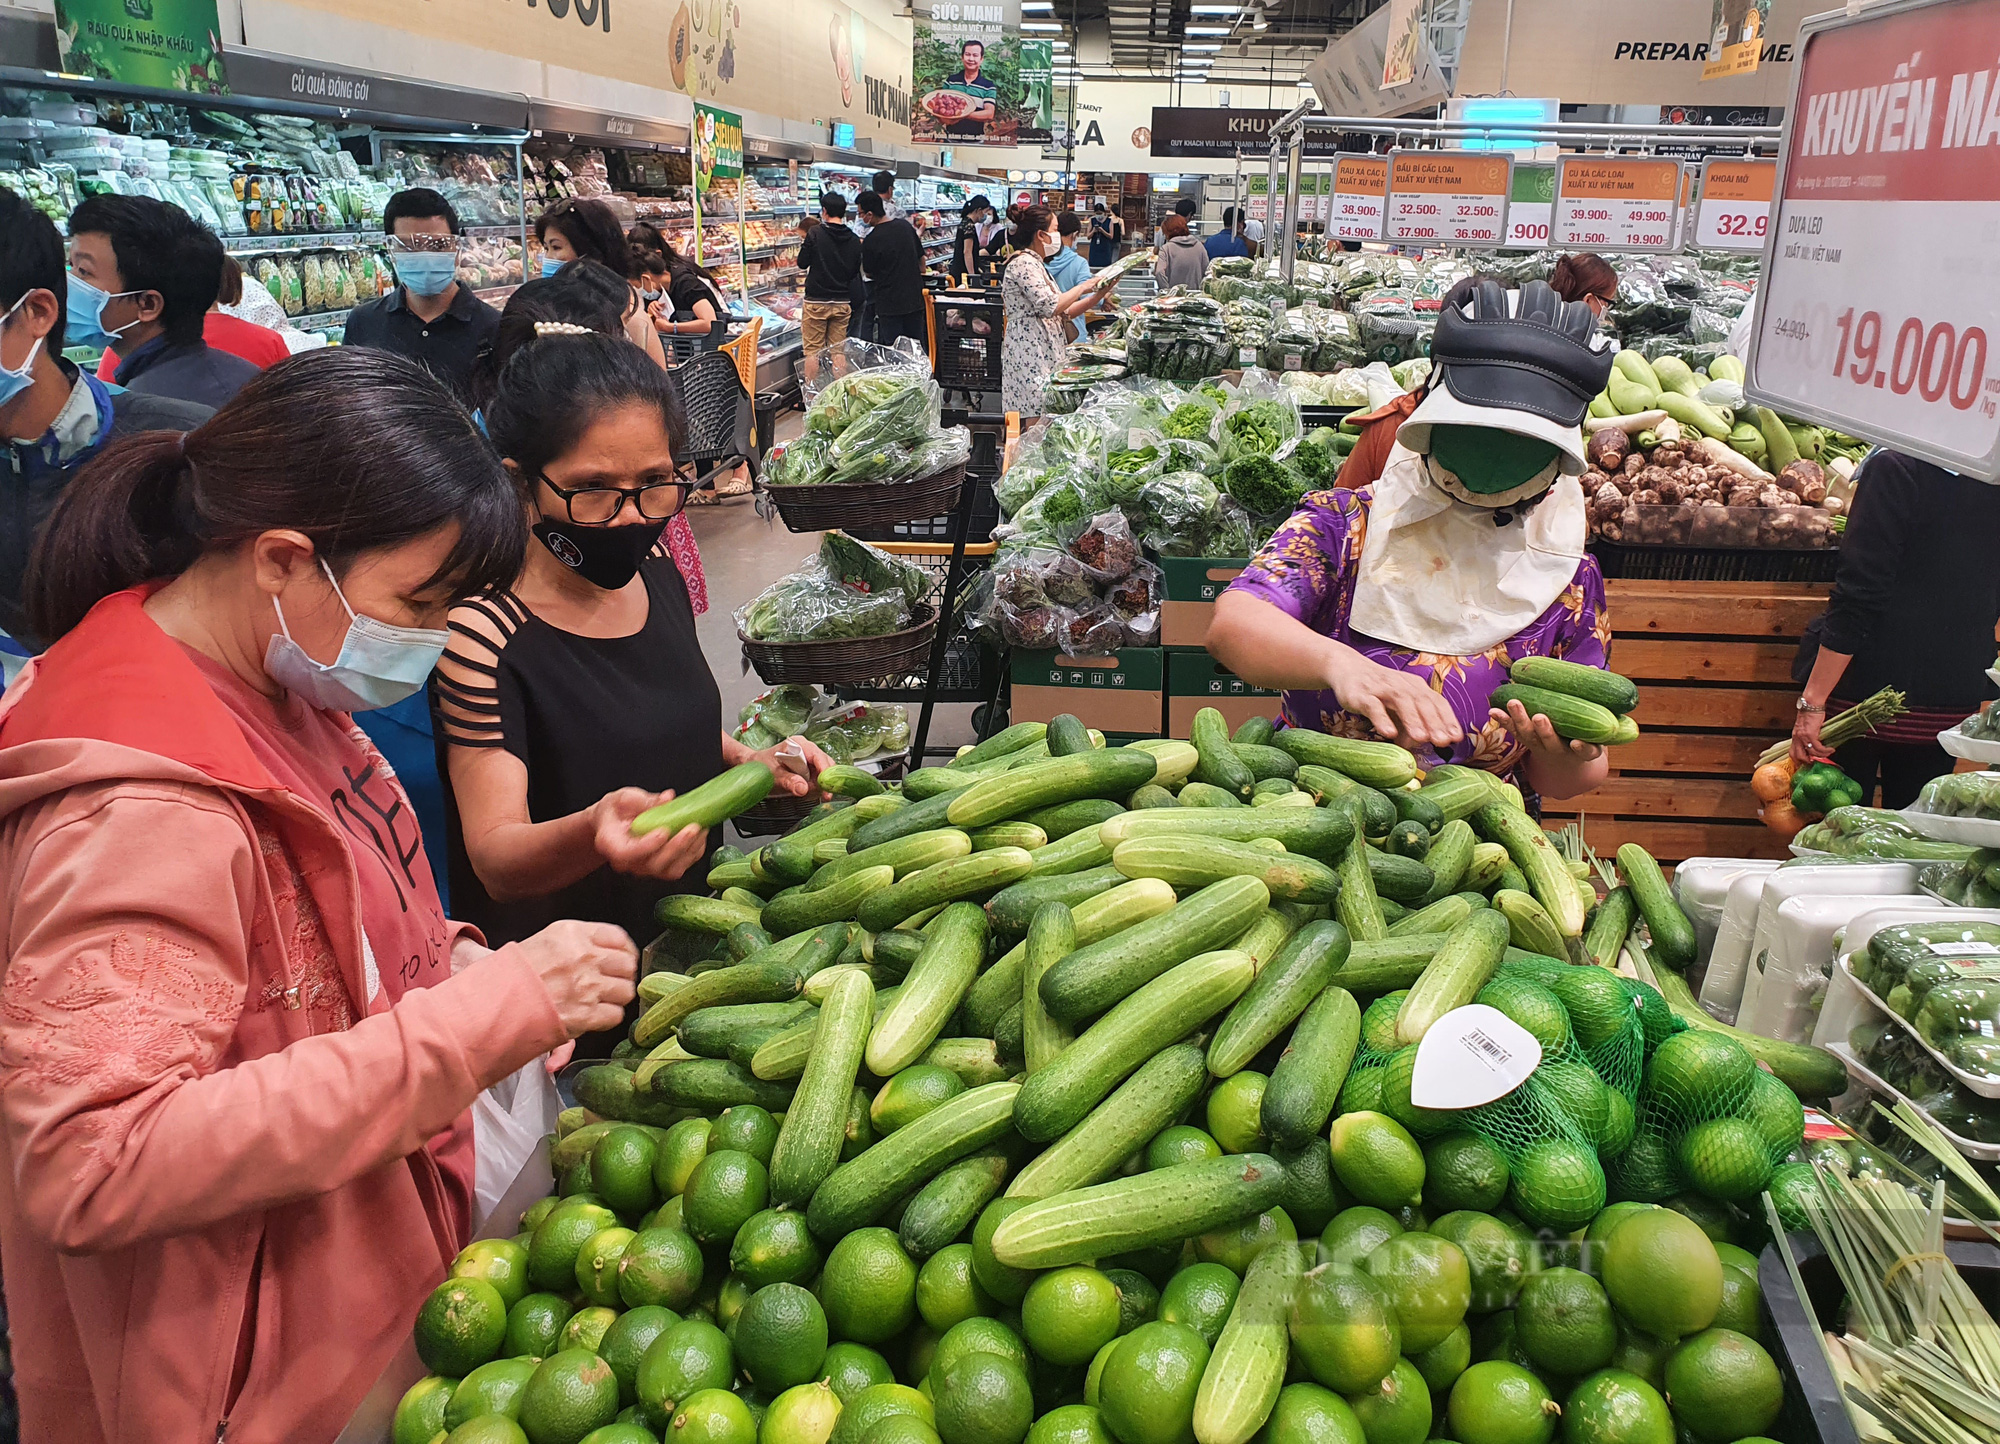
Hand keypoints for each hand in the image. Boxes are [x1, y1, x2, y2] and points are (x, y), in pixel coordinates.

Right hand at [514, 919, 636, 1037]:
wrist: (492, 1002)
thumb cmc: (513, 974)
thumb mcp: (544, 942)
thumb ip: (578, 942)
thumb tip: (609, 948)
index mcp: (572, 933)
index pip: (618, 936)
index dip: (624, 950)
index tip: (622, 958)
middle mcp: (583, 956)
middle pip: (627, 964)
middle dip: (622, 975)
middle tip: (611, 983)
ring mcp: (587, 986)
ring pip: (626, 991)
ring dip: (616, 997)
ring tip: (600, 1000)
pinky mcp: (586, 1014)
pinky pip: (615, 1015)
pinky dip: (608, 1018)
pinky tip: (594, 1016)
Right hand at [589, 787, 708, 881]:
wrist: (614, 822)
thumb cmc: (615, 811)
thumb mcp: (622, 798)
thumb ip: (642, 800)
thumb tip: (667, 799)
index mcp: (612, 844)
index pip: (627, 853)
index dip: (647, 845)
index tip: (663, 831)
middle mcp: (628, 862)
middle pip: (653, 864)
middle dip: (676, 846)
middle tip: (693, 827)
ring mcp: (645, 868)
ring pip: (669, 870)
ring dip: (689, 850)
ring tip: (701, 828)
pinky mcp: (660, 868)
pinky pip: (679, 867)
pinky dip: (693, 853)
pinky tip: (700, 836)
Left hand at [751, 736, 835, 797]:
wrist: (754, 768)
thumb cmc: (761, 767)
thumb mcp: (773, 775)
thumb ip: (788, 781)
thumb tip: (804, 788)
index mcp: (798, 745)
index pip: (818, 756)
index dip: (825, 771)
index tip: (826, 786)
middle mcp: (807, 750)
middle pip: (826, 764)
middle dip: (824, 781)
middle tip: (822, 795)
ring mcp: (809, 760)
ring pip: (824, 773)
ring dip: (819, 786)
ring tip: (806, 793)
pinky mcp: (810, 770)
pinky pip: (819, 779)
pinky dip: (815, 788)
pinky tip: (804, 791)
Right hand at [1326, 652, 1462, 751]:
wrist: (1348, 668)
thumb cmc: (1379, 690)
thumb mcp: (1398, 705)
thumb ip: (1410, 722)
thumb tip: (1419, 743)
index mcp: (1416, 687)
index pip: (1437, 702)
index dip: (1448, 719)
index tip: (1456, 737)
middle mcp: (1403, 686)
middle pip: (1422, 702)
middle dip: (1434, 722)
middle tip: (1443, 741)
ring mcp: (1382, 689)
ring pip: (1401, 702)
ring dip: (1413, 720)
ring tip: (1422, 738)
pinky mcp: (1362, 694)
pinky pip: (1374, 706)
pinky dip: (1382, 719)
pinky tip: (1389, 733)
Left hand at [1491, 699, 1605, 765]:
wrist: (1564, 759)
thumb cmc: (1583, 732)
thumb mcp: (1594, 723)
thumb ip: (1594, 698)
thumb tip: (1593, 669)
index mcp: (1582, 750)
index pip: (1585, 752)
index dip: (1582, 748)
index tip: (1577, 743)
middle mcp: (1559, 750)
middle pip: (1550, 742)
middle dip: (1544, 730)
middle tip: (1539, 717)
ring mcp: (1539, 746)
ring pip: (1528, 735)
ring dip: (1519, 720)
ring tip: (1513, 703)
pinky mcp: (1525, 739)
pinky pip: (1513, 731)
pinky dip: (1504, 721)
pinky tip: (1493, 711)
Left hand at [1791, 704, 1829, 764]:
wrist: (1811, 704)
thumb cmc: (1810, 713)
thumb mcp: (1805, 726)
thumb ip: (1806, 735)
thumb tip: (1813, 744)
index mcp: (1795, 736)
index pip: (1792, 753)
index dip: (1797, 761)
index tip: (1805, 764)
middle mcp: (1796, 738)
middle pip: (1798, 756)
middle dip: (1807, 762)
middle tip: (1816, 762)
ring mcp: (1803, 736)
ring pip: (1811, 753)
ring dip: (1821, 755)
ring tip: (1828, 753)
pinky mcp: (1811, 734)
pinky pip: (1818, 747)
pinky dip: (1825, 750)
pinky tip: (1830, 749)